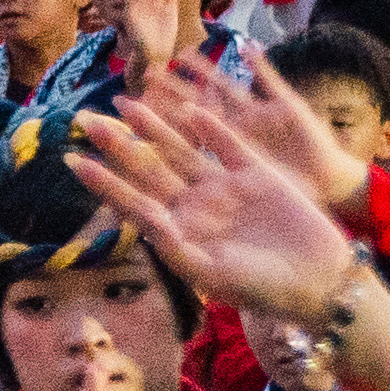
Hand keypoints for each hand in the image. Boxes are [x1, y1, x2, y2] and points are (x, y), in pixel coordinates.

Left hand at [72, 64, 372, 324]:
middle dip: (117, 144)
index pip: (132, 200)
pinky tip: (188, 108)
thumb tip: (140, 220)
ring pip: (182, 150)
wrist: (317, 282)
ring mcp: (225, 187)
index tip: (71, 161)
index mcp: (178, 230)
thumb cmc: (259, 287)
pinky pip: (228, 145)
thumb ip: (173, 243)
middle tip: (83, 119)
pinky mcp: (258, 174)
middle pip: (149, 168)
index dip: (103, 182)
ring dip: (154, 128)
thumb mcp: (208, 270)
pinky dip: (210, 128)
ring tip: (126, 103)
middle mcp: (196, 206)